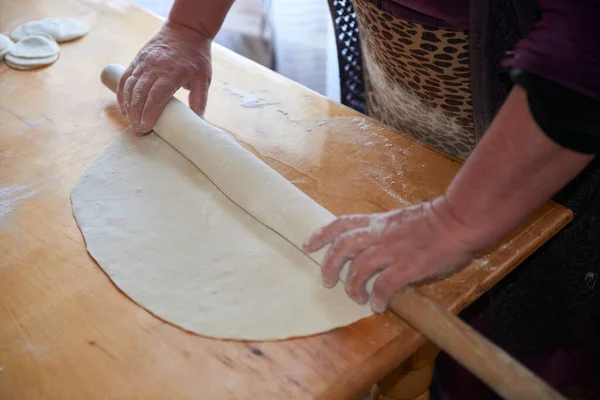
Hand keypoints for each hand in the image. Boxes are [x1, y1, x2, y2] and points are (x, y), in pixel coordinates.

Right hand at [117, 20, 211, 134]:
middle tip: (139, 131)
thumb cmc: (196, 57)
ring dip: (128, 106)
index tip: (146, 128)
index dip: (149, 114)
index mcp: (172, 73)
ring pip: (129, 86)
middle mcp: (154, 67)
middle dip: (137, 115)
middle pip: (140, 94)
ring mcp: (143, 62)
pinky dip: (122, 93)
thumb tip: (198, 122)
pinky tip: (123, 106)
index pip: (156, 97)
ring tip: (131, 121)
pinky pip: (125, 78)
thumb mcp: (204, 79)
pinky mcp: (137, 59)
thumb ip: (199, 100)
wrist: (186, 30)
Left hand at [303, 197, 478, 312]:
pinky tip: (378, 305)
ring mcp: (394, 249)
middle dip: (330, 265)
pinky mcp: (409, 265)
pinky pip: (385, 284)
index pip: (341, 224)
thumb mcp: (402, 221)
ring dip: (353, 285)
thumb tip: (375, 253)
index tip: (308, 245)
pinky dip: (377, 297)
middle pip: (342, 246)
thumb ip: (385, 234)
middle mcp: (381, 234)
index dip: (321, 234)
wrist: (460, 219)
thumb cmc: (436, 221)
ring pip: (359, 267)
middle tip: (328, 281)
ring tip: (357, 297)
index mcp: (378, 222)